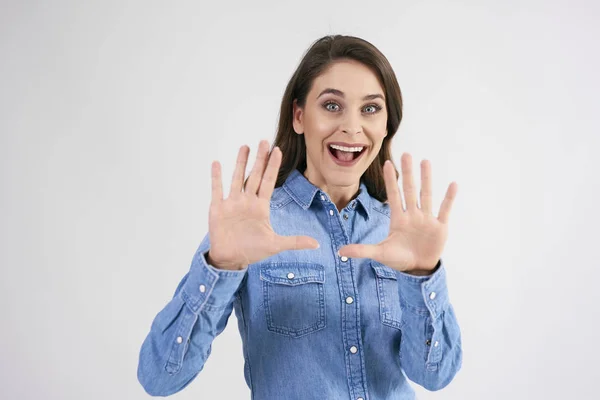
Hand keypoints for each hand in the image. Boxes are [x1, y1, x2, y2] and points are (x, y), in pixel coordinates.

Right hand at [207, 140, 319, 269]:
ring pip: (237, 178)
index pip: (269, 181)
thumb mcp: (275, 245)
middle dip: (260, 158)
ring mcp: (232, 203)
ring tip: (245, 146)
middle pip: (255, 175)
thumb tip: (317, 244)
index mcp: (261, 207)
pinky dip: (216, 177)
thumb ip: (295, 242)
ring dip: (240, 163)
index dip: (273, 166)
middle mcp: (247, 201)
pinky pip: (217, 189)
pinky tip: (216, 163)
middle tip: (264, 140)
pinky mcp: (218, 208)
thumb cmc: (252, 251)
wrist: (230, 259)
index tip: (278, 150)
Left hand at [338, 153, 456, 273]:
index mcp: (398, 219)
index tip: (387, 164)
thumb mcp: (379, 254)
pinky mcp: (440, 227)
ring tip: (425, 161)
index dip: (391, 181)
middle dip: (408, 173)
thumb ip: (361, 250)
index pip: (393, 196)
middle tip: (407, 154)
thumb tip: (340, 251)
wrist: (417, 270)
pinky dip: (449, 198)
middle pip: (410, 190)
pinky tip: (453, 184)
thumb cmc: (398, 259)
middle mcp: (412, 215)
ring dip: (426, 179)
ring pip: (427, 195)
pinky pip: (445, 210)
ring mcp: (426, 220)